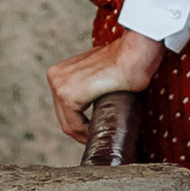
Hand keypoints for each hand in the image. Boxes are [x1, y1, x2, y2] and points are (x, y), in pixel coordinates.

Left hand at [45, 26, 163, 142]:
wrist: (134, 54)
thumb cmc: (126, 62)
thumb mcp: (101, 72)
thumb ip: (92, 85)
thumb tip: (97, 100)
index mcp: (60, 71)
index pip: (64, 107)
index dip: (80, 123)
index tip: (95, 129)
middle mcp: (55, 76)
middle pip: (64, 116)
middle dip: (81, 130)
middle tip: (99, 136)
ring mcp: (59, 85)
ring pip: (68, 124)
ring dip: (84, 134)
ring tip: (100, 136)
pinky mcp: (68, 95)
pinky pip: (74, 126)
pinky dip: (86, 134)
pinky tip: (99, 133)